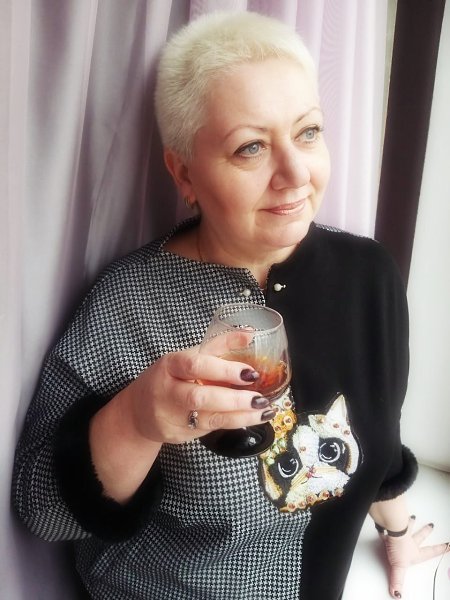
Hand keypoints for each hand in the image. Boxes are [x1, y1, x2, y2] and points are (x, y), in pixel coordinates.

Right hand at [121, 330, 274, 444]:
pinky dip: (233, 424)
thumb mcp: (187, 357)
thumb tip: (249, 334)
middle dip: (234, 399)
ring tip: (264, 411)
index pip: (195, 365)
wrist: (138, 411)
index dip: (223, 370)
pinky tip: (251, 419)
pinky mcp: (178, 435)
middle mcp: (167, 392)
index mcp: (169, 365)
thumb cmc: (169, 377)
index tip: (249, 373)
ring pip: (208, 419)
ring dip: (241, 416)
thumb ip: (218, 345)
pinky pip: (209, 430)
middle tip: (260, 398)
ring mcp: (171, 417)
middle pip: (200, 397)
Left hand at [381, 516, 448, 597]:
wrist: (390, 530)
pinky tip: (388, 523)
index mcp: (415, 552)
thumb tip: (397, 594)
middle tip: (431, 526)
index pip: (430, 552)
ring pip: (408, 527)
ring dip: (411, 522)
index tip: (448, 545)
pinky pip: (392, 526)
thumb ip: (398, 580)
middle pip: (420, 535)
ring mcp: (401, 532)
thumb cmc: (398, 546)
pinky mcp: (390, 528)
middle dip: (426, 531)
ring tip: (413, 518)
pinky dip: (391, 525)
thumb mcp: (399, 567)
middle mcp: (409, 541)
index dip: (440, 549)